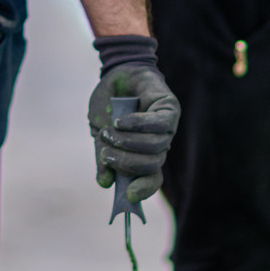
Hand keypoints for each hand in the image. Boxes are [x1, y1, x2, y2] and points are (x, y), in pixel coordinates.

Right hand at [88, 42, 181, 204]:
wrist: (115, 74)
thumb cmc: (108, 106)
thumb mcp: (100, 135)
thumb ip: (103, 159)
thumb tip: (104, 184)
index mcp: (145, 153)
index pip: (151, 178)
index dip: (144, 188)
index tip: (129, 195)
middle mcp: (159, 143)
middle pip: (152, 164)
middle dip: (127, 163)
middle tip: (106, 152)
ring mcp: (167, 126)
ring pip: (156, 146)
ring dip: (129, 143)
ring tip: (109, 132)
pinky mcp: (169, 108)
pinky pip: (158, 123)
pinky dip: (137, 125)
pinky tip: (121, 121)